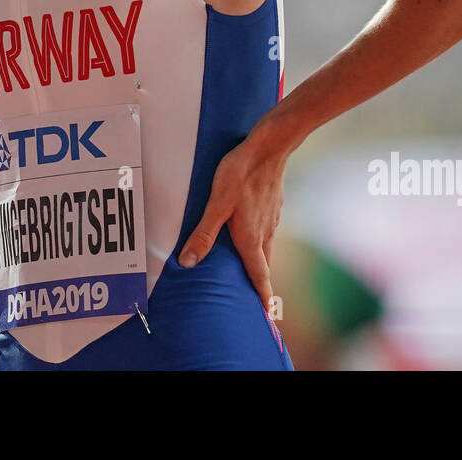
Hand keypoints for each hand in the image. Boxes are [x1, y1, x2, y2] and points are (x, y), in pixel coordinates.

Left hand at [177, 135, 287, 312]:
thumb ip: (204, 233)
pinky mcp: (272, 205)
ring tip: (252, 271)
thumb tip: (190, 261)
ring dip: (260, 262)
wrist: (269, 147)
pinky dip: (260, 242)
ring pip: (265, 247)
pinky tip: (251, 234)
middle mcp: (264, 232)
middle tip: (257, 299)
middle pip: (262, 265)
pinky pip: (266, 231)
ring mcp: (271, 218)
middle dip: (260, 283)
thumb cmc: (241, 174)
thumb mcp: (217, 204)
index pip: (258, 275)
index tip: (267, 314)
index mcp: (251, 238)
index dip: (261, 296)